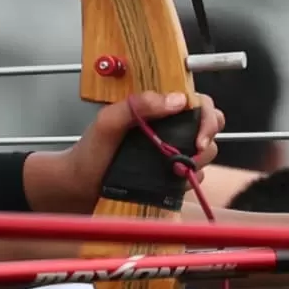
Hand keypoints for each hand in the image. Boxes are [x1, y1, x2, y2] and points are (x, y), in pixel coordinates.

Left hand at [24, 90, 217, 211]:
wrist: (78, 188)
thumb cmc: (90, 151)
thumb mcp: (108, 122)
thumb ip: (138, 105)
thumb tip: (178, 101)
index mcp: (158, 109)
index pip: (199, 103)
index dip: (207, 117)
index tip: (199, 138)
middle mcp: (171, 129)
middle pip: (210, 126)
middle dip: (208, 140)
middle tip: (194, 154)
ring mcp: (173, 153)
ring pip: (206, 154)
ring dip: (197, 162)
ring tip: (175, 170)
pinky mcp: (171, 177)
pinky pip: (194, 177)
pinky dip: (189, 180)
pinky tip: (170, 183)